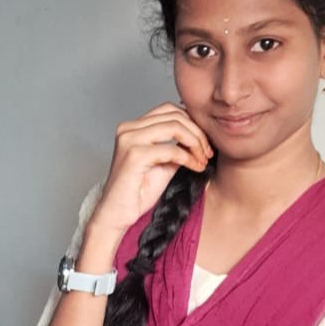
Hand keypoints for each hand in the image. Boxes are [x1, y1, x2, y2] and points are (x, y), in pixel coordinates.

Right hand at [91, 103, 213, 233]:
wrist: (117, 215)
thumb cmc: (137, 193)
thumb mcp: (164, 164)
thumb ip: (177, 147)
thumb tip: (199, 137)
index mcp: (133, 127)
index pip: (169, 110)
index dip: (192, 123)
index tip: (204, 143)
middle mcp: (128, 128)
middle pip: (174, 115)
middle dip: (197, 132)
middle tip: (207, 152)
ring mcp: (129, 140)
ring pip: (175, 127)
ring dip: (195, 143)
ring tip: (203, 160)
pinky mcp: (134, 155)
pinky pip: (171, 149)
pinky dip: (188, 158)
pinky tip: (196, 167)